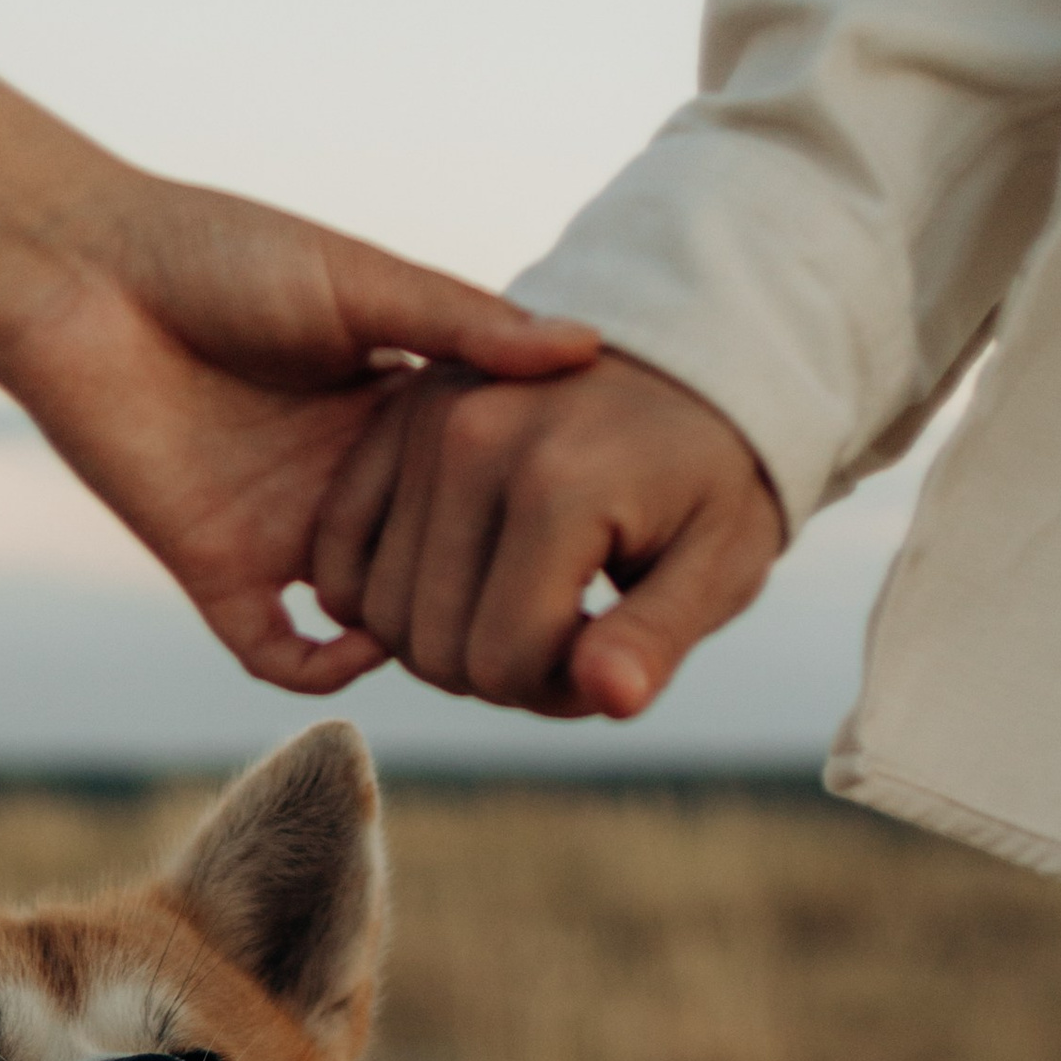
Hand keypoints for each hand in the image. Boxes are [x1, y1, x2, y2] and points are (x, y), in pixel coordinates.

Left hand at [0, 177, 600, 692]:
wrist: (86, 277)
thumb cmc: (220, 254)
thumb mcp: (362, 282)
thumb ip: (465, 326)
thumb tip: (589, 352)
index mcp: (391, 413)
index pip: (485, 487)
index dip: (538, 515)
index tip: (601, 538)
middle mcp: (348, 483)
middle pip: (438, 567)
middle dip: (489, 600)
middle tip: (555, 625)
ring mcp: (286, 533)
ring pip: (372, 621)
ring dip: (417, 644)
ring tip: (474, 650)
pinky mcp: (220, 571)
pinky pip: (282, 654)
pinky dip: (324, 668)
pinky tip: (365, 649)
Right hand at [309, 348, 781, 716]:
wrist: (688, 360)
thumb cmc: (715, 482)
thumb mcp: (719, 565)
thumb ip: (657, 638)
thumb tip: (609, 699)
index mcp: (559, 484)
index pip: (504, 664)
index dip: (557, 692)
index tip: (613, 655)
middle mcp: (473, 441)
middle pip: (436, 649)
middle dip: (503, 672)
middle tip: (572, 636)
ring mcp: (422, 421)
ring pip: (384, 616)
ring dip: (449, 638)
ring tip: (527, 605)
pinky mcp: (393, 417)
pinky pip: (341, 559)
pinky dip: (389, 596)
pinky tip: (462, 584)